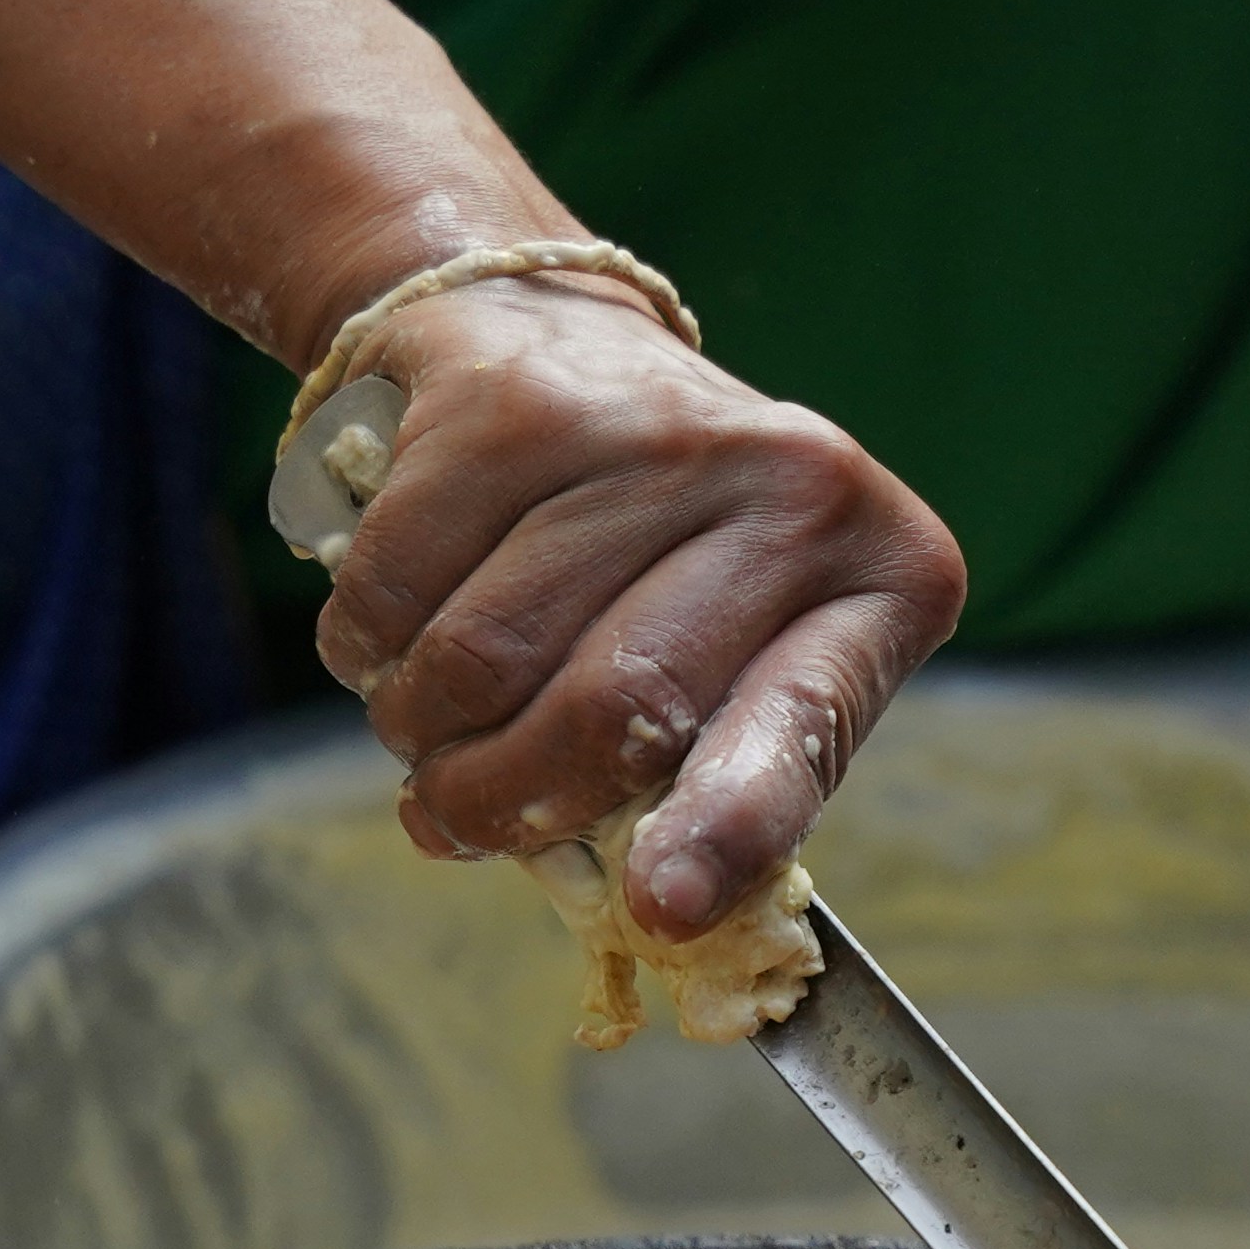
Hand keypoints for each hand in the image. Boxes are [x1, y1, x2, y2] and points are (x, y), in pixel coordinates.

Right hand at [310, 277, 965, 939]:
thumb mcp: (738, 659)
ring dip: (418, 732)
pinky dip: (364, 648)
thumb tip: (646, 912)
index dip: (727, 824)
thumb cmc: (662, 558)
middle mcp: (794, 484)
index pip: (806, 720)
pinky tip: (394, 632)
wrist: (552, 336)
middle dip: (504, 802)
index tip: (661, 908)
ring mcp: (653, 433)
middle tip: (455, 819)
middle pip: (616, 711)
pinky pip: (395, 588)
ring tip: (425, 720)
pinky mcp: (514, 401)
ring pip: (482, 660)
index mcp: (885, 576)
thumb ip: (711, 778)